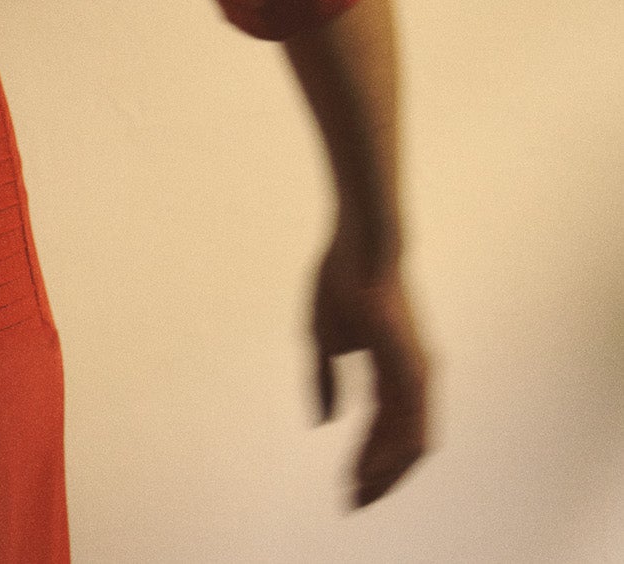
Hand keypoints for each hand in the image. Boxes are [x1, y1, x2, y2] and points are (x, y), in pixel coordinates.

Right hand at [307, 226, 433, 508]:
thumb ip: (325, 379)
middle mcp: (411, 376)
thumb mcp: (322, 336)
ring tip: (361, 494)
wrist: (361, 239)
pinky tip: (374, 470)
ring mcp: (417, 372)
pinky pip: (412, 424)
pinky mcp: (415, 366)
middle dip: (379, 476)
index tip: (345, 485)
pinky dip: (394, 453)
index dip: (365, 459)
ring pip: (411, 441)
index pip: (383, 428)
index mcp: (390, 368)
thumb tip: (325, 421)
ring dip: (387, 472)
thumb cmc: (342, 277)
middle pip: (401, 442)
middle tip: (354, 501)